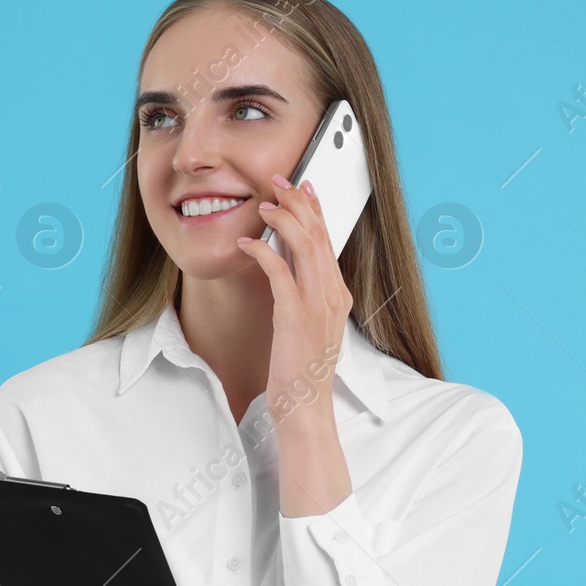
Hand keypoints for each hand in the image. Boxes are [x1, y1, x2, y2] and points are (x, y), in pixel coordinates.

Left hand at [234, 173, 352, 432]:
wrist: (305, 404)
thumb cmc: (301, 367)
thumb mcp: (310, 324)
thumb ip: (304, 293)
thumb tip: (288, 264)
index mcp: (338, 294)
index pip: (329, 239)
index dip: (315, 208)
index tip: (302, 187)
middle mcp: (333, 294)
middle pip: (319, 234)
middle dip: (299, 201)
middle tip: (279, 181)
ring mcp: (317, 304)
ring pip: (304, 245)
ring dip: (282, 218)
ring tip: (263, 204)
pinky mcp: (295, 316)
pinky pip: (279, 272)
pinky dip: (262, 251)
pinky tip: (246, 243)